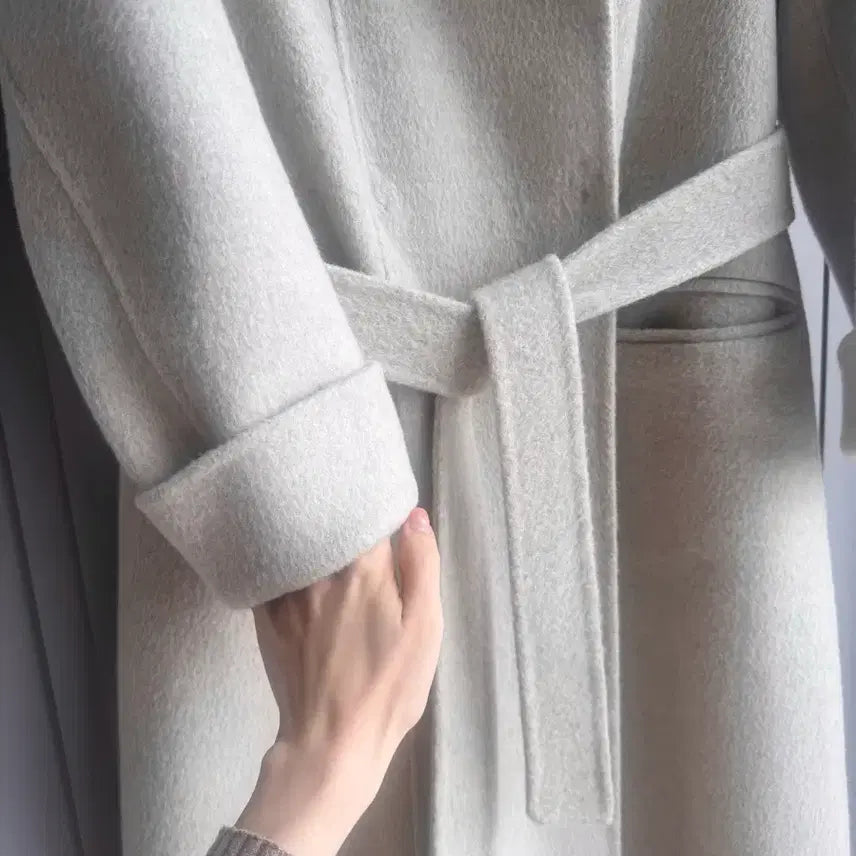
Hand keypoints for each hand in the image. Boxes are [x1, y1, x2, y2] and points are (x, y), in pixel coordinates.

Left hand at [235, 506, 443, 855]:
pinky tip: (296, 569)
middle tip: (357, 526)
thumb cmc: (389, 686)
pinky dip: (287, 563)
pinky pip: (276, 572)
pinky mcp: (267, 615)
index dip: (376, 511)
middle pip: (331, 526)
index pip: (366, 515)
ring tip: (326, 540)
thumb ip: (422, 565)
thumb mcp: (425, 628)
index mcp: (364, 569)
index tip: (382, 515)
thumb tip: (414, 516)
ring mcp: (289, 593)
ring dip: (315, 539)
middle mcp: (321, 571)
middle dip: (344, 521)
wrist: (332, 741)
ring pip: (302, 546)